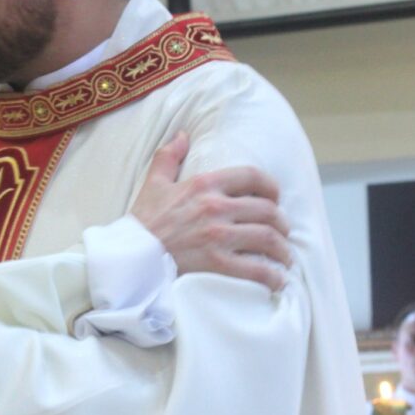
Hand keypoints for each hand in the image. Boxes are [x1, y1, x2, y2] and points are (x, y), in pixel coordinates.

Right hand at [131, 132, 291, 289]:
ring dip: (282, 249)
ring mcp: (218, 237)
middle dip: (281, 223)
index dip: (272, 187)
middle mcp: (216, 207)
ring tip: (283, 256)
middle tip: (281, 231)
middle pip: (268, 211)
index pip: (253, 177)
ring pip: (269, 238)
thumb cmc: (143, 221)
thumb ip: (168, 156)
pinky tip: (277, 279)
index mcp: (204, 184)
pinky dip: (273, 276)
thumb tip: (182, 135)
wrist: (131, 255)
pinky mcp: (217, 264)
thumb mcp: (153, 183)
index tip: (275, 198)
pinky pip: (257, 269)